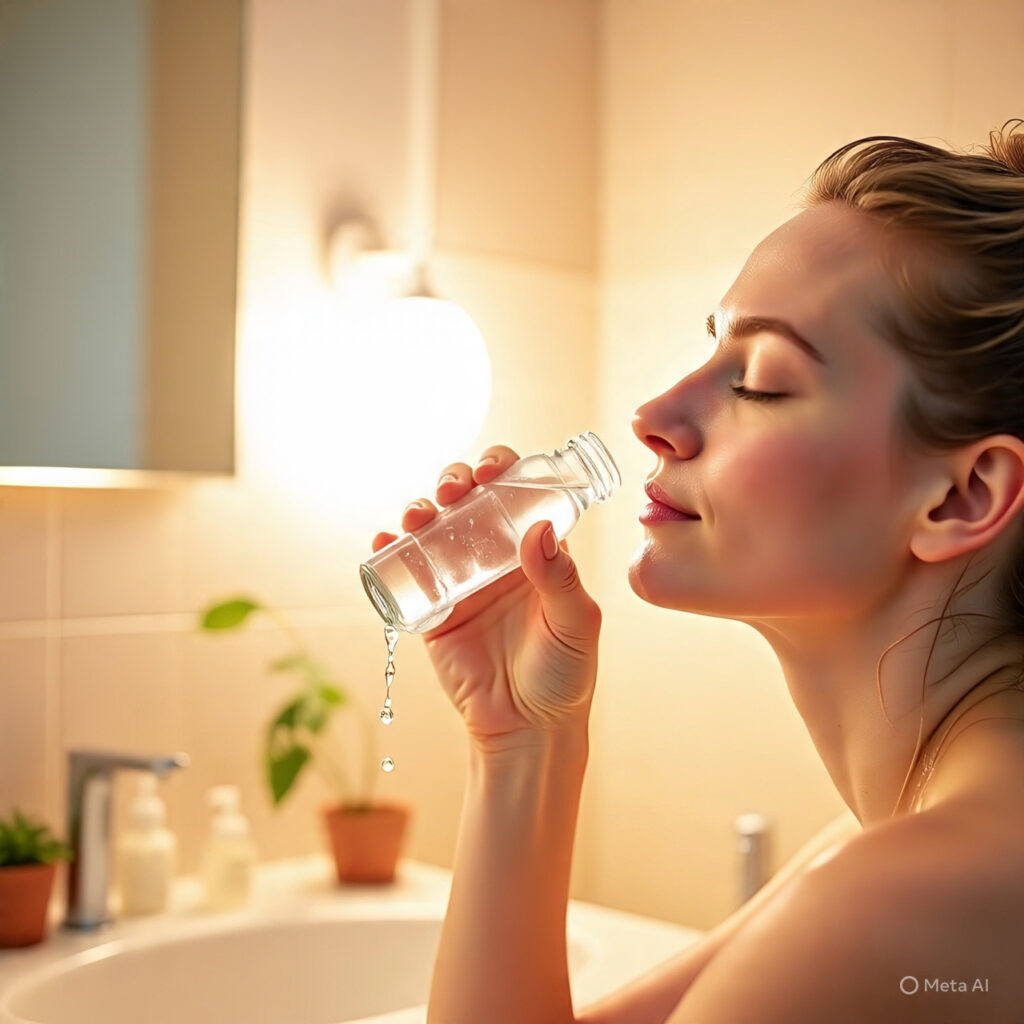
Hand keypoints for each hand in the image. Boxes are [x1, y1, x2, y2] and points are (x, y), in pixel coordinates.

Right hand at [371, 445, 602, 743]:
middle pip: (469, 500)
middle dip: (454, 481)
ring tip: (416, 517)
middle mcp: (496, 557)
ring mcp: (461, 581)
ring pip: (435, 529)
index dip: (501, 468)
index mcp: (536, 550)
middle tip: (451, 490)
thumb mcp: (575, 623)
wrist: (526, 729)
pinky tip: (384, 541)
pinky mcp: (433, 610)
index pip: (517, 493)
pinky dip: (390, 550)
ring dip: (419, 509)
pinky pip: (407, 573)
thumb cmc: (564, 676)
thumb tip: (540, 529)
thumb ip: (560, 579)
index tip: (491, 470)